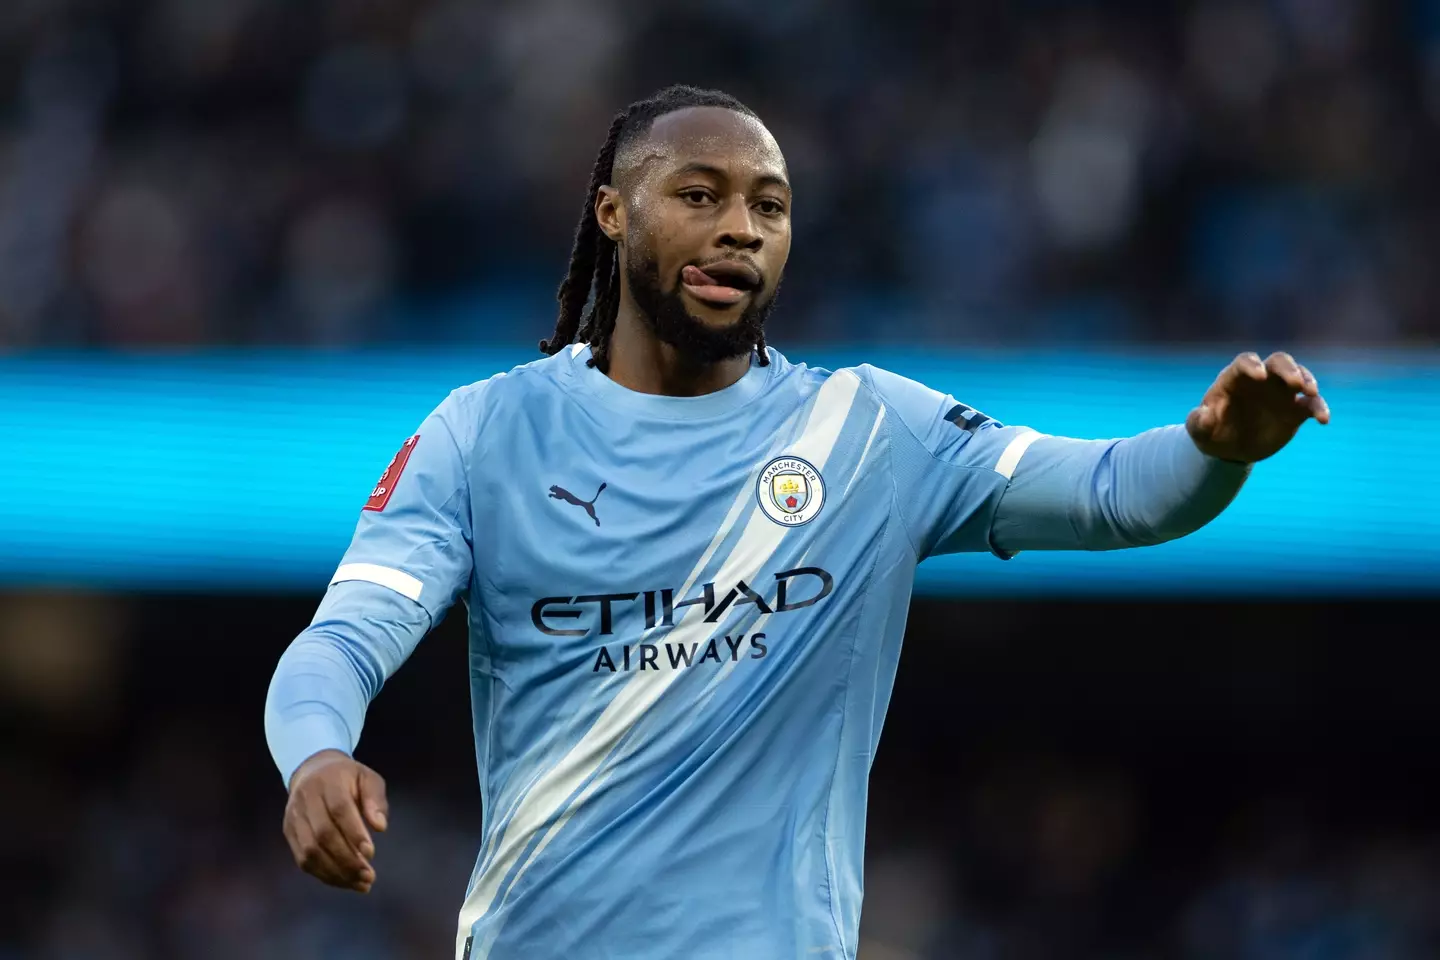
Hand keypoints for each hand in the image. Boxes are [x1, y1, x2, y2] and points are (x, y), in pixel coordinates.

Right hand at [283, 749, 388, 892]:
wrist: (313, 771)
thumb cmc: (347, 778)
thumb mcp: (368, 778)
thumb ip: (375, 800)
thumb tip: (380, 827)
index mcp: (328, 782)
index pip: (339, 809)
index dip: (354, 833)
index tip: (370, 854)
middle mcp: (306, 800)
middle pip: (322, 835)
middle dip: (347, 860)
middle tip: (369, 876)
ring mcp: (294, 818)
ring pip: (310, 852)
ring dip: (336, 873)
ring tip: (360, 883)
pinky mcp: (289, 833)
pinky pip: (303, 860)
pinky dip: (324, 874)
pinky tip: (344, 881)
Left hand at [1186, 351, 1330, 463]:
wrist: (1230, 449)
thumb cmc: (1211, 433)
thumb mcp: (1198, 430)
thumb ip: (1198, 422)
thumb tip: (1203, 415)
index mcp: (1235, 378)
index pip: (1246, 362)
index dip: (1252, 365)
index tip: (1260, 375)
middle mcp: (1262, 380)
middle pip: (1279, 361)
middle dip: (1288, 368)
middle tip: (1295, 382)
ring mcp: (1280, 393)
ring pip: (1300, 375)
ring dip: (1308, 381)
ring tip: (1311, 393)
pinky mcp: (1295, 410)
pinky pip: (1311, 404)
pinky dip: (1319, 408)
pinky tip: (1323, 419)